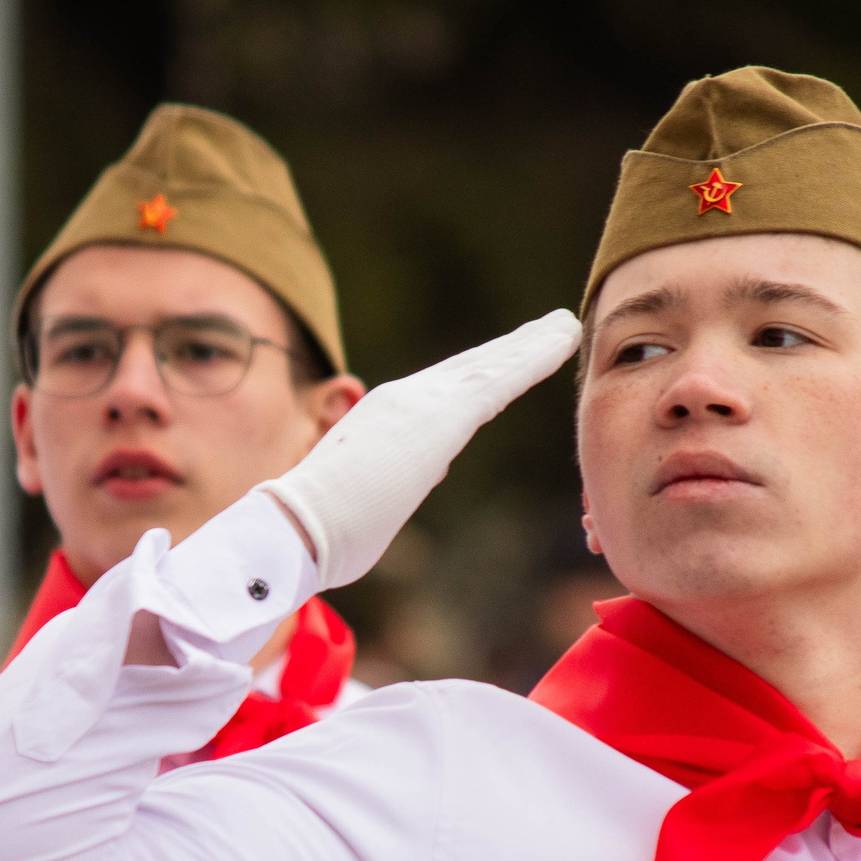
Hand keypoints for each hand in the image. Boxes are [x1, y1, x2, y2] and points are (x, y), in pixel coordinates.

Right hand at [260, 309, 579, 589]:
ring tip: (564, 328)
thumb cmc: (319, 532)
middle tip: (550, 328)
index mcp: (386, 420)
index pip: (445, 392)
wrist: (296, 527)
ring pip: (490, 368)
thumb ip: (400, 477)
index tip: (510, 361)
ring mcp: (422, 403)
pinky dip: (534, 358)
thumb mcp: (368, 501)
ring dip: (530, 347)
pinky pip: (501, 381)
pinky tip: (562, 340)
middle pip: (471, 369)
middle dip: (511, 348)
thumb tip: (427, 472)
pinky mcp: (441, 418)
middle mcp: (404, 400)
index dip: (481, 374)